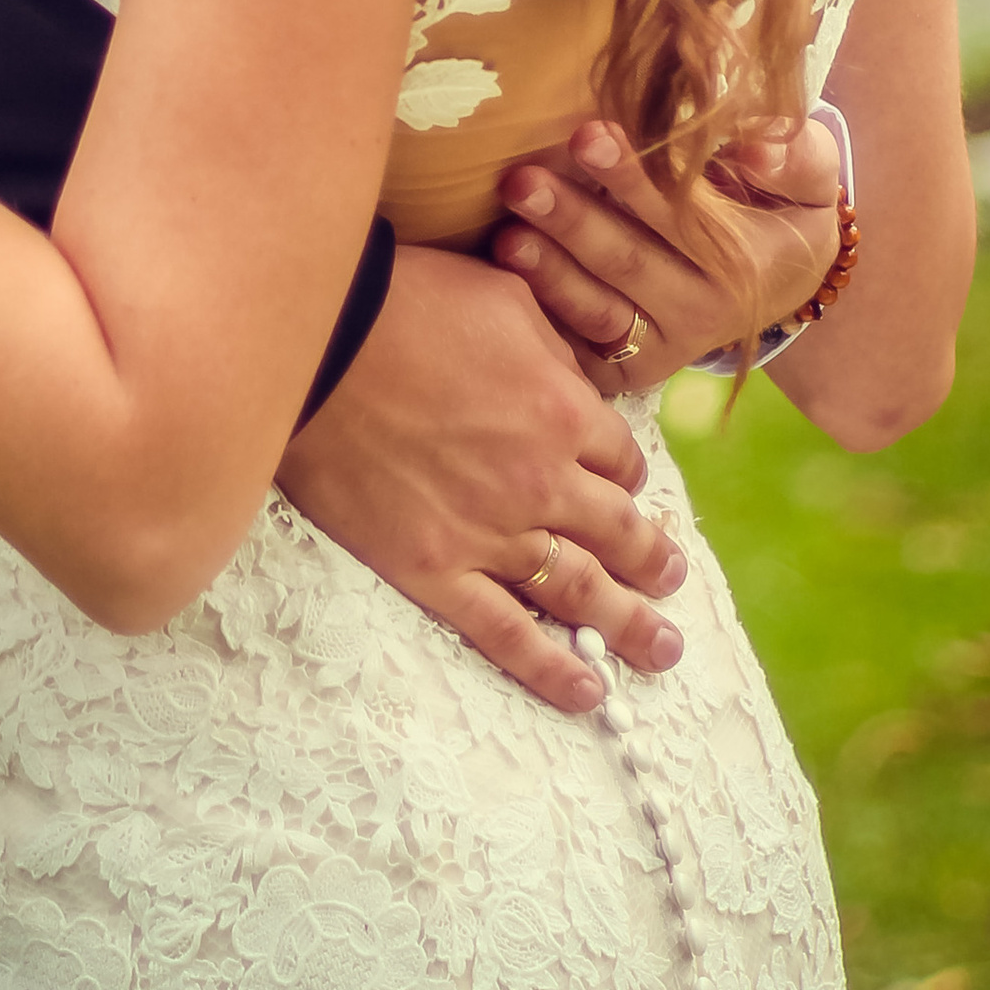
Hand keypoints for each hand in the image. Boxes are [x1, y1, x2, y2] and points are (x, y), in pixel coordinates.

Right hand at [276, 245, 689, 715]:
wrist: (316, 345)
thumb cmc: (406, 304)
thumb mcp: (503, 296)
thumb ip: (554, 344)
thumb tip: (575, 379)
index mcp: (564, 413)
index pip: (621, 460)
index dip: (624, 474)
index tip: (620, 485)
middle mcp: (542, 483)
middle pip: (619, 533)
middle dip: (653, 561)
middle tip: (672, 581)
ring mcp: (491, 534)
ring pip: (579, 592)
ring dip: (628, 625)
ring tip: (661, 650)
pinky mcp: (435, 570)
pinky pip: (505, 633)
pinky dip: (550, 669)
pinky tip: (588, 693)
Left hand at [490, 117, 841, 394]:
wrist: (787, 278)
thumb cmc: (784, 204)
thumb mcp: (810, 175)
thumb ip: (794, 154)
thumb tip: (757, 144)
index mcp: (746, 261)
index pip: (681, 216)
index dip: (631, 177)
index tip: (586, 133)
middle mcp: (705, 311)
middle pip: (628, 262)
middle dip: (571, 221)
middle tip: (520, 181)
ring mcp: (666, 344)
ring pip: (599, 311)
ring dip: (548, 274)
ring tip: (504, 236)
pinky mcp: (633, 366)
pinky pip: (583, 351)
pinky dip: (545, 322)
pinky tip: (505, 287)